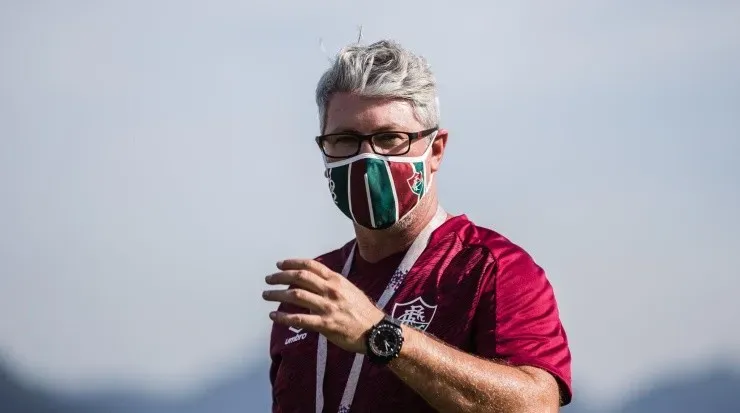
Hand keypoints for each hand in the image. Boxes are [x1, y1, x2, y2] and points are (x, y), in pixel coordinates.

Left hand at [262, 259, 384, 353]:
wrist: (376, 331)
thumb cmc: (362, 311)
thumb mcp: (349, 290)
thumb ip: (331, 285)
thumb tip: (312, 282)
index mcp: (336, 280)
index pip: (310, 266)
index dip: (292, 263)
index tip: (279, 264)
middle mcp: (331, 290)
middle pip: (299, 277)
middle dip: (280, 277)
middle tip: (268, 279)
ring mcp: (328, 307)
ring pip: (296, 295)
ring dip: (277, 294)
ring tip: (266, 295)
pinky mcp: (325, 324)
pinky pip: (299, 319)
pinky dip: (283, 317)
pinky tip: (274, 316)